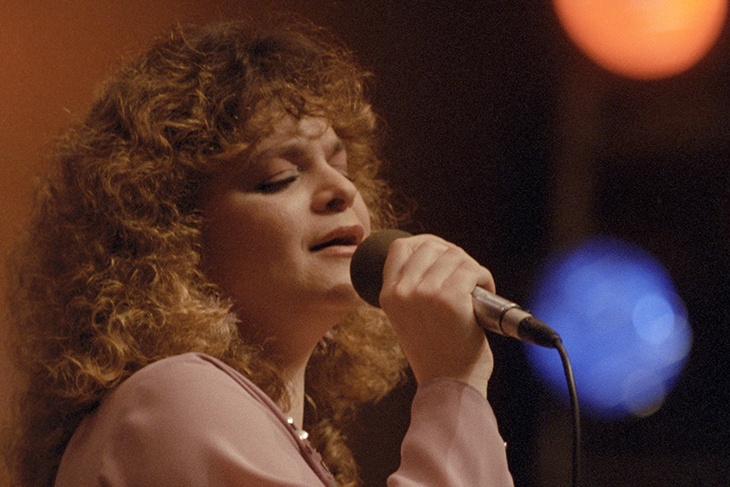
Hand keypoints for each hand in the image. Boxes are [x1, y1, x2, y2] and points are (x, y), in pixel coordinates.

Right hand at [379, 234, 494, 396]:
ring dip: (472, 268)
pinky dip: (484, 278)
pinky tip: (486, 291)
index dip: (426, 243)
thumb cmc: (436, 353)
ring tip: (477, 288)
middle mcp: (403, 291)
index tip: (443, 253)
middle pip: (432, 247)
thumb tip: (438, 253)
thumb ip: (413, 287)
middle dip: (454, 256)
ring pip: (455, 255)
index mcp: (388, 295)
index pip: (400, 246)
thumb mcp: (409, 317)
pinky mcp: (451, 299)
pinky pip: (473, 270)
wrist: (450, 385)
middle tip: (467, 275)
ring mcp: (426, 293)